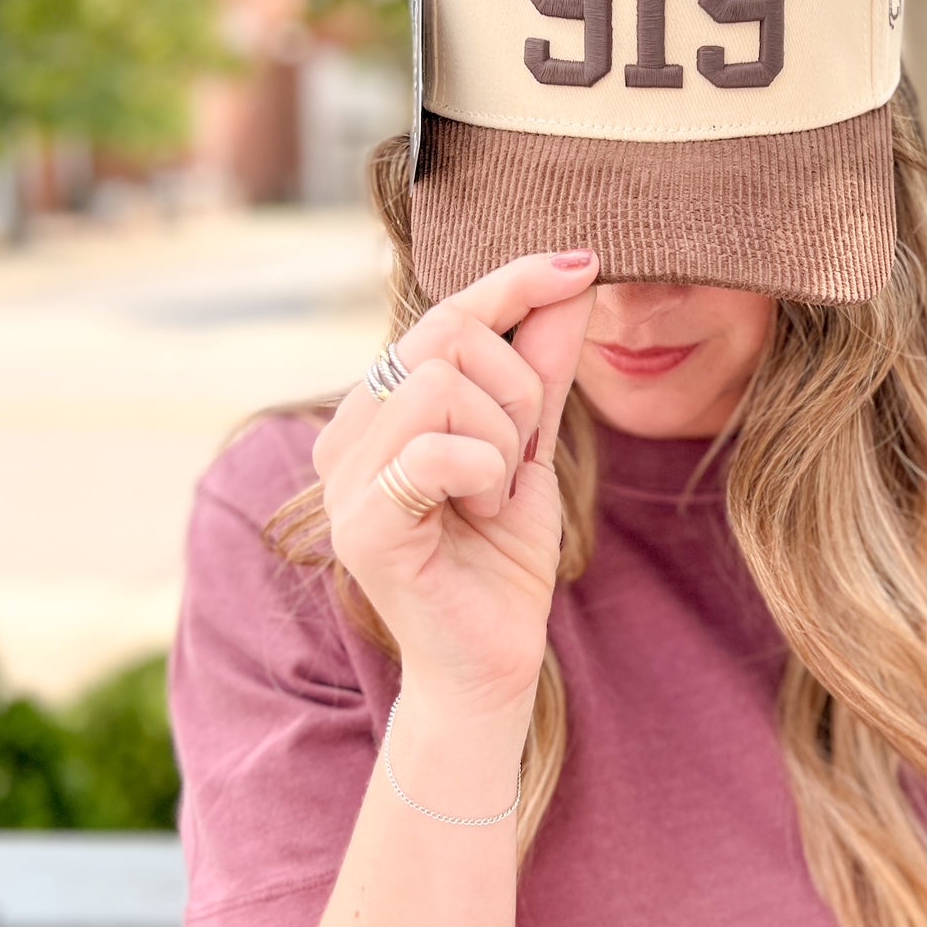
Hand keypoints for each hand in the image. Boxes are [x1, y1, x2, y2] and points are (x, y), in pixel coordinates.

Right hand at [312, 248, 598, 711]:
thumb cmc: (503, 559)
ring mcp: (344, 478)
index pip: (445, 311)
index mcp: (380, 409)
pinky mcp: (360, 524)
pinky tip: (480, 513)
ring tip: (494, 494)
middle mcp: (347, 432)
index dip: (513, 281)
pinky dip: (483, 474)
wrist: (492, 663)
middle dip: (516, 383)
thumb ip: (542, 365)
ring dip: (501, 437)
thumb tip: (572, 276)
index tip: (582, 263)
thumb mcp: (532, 444)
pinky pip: (437, 449)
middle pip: (446, 333)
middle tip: (522, 451)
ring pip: (444, 384)